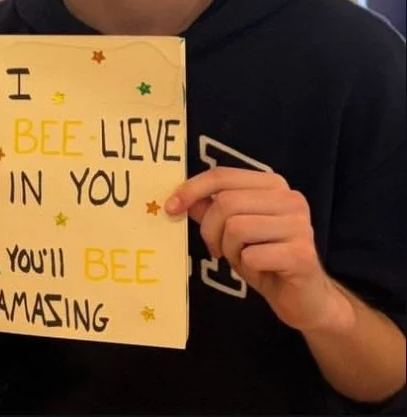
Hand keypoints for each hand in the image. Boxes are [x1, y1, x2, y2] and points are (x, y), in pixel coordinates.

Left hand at [167, 168, 346, 332]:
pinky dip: (245, 266)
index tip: (171, 208)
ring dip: (229, 249)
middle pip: (226, 203)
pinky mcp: (302, 254)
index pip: (222, 175)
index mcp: (273, 185)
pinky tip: (260, 270)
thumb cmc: (264, 259)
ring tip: (242, 259)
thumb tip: (179, 196)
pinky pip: (251, 255)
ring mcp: (300, 225)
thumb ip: (209, 209)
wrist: (303, 298)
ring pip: (236, 227)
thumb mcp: (231, 230)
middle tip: (217, 249)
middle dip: (211, 230)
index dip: (191, 190)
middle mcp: (291, 199)